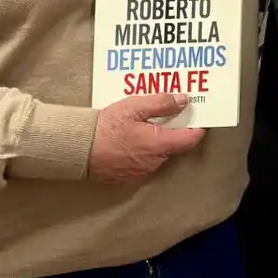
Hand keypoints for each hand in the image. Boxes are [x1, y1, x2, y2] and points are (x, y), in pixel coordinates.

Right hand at [87, 92, 204, 182]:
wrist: (77, 150)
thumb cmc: (106, 127)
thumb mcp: (134, 107)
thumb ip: (161, 103)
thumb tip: (183, 100)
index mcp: (159, 145)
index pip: (190, 140)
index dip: (198, 128)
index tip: (200, 117)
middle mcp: (154, 163)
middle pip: (174, 146)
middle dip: (174, 131)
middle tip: (169, 114)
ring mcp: (141, 173)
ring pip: (158, 155)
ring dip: (157, 141)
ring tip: (147, 124)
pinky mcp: (127, 177)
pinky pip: (144, 162)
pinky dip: (144, 150)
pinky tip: (133, 138)